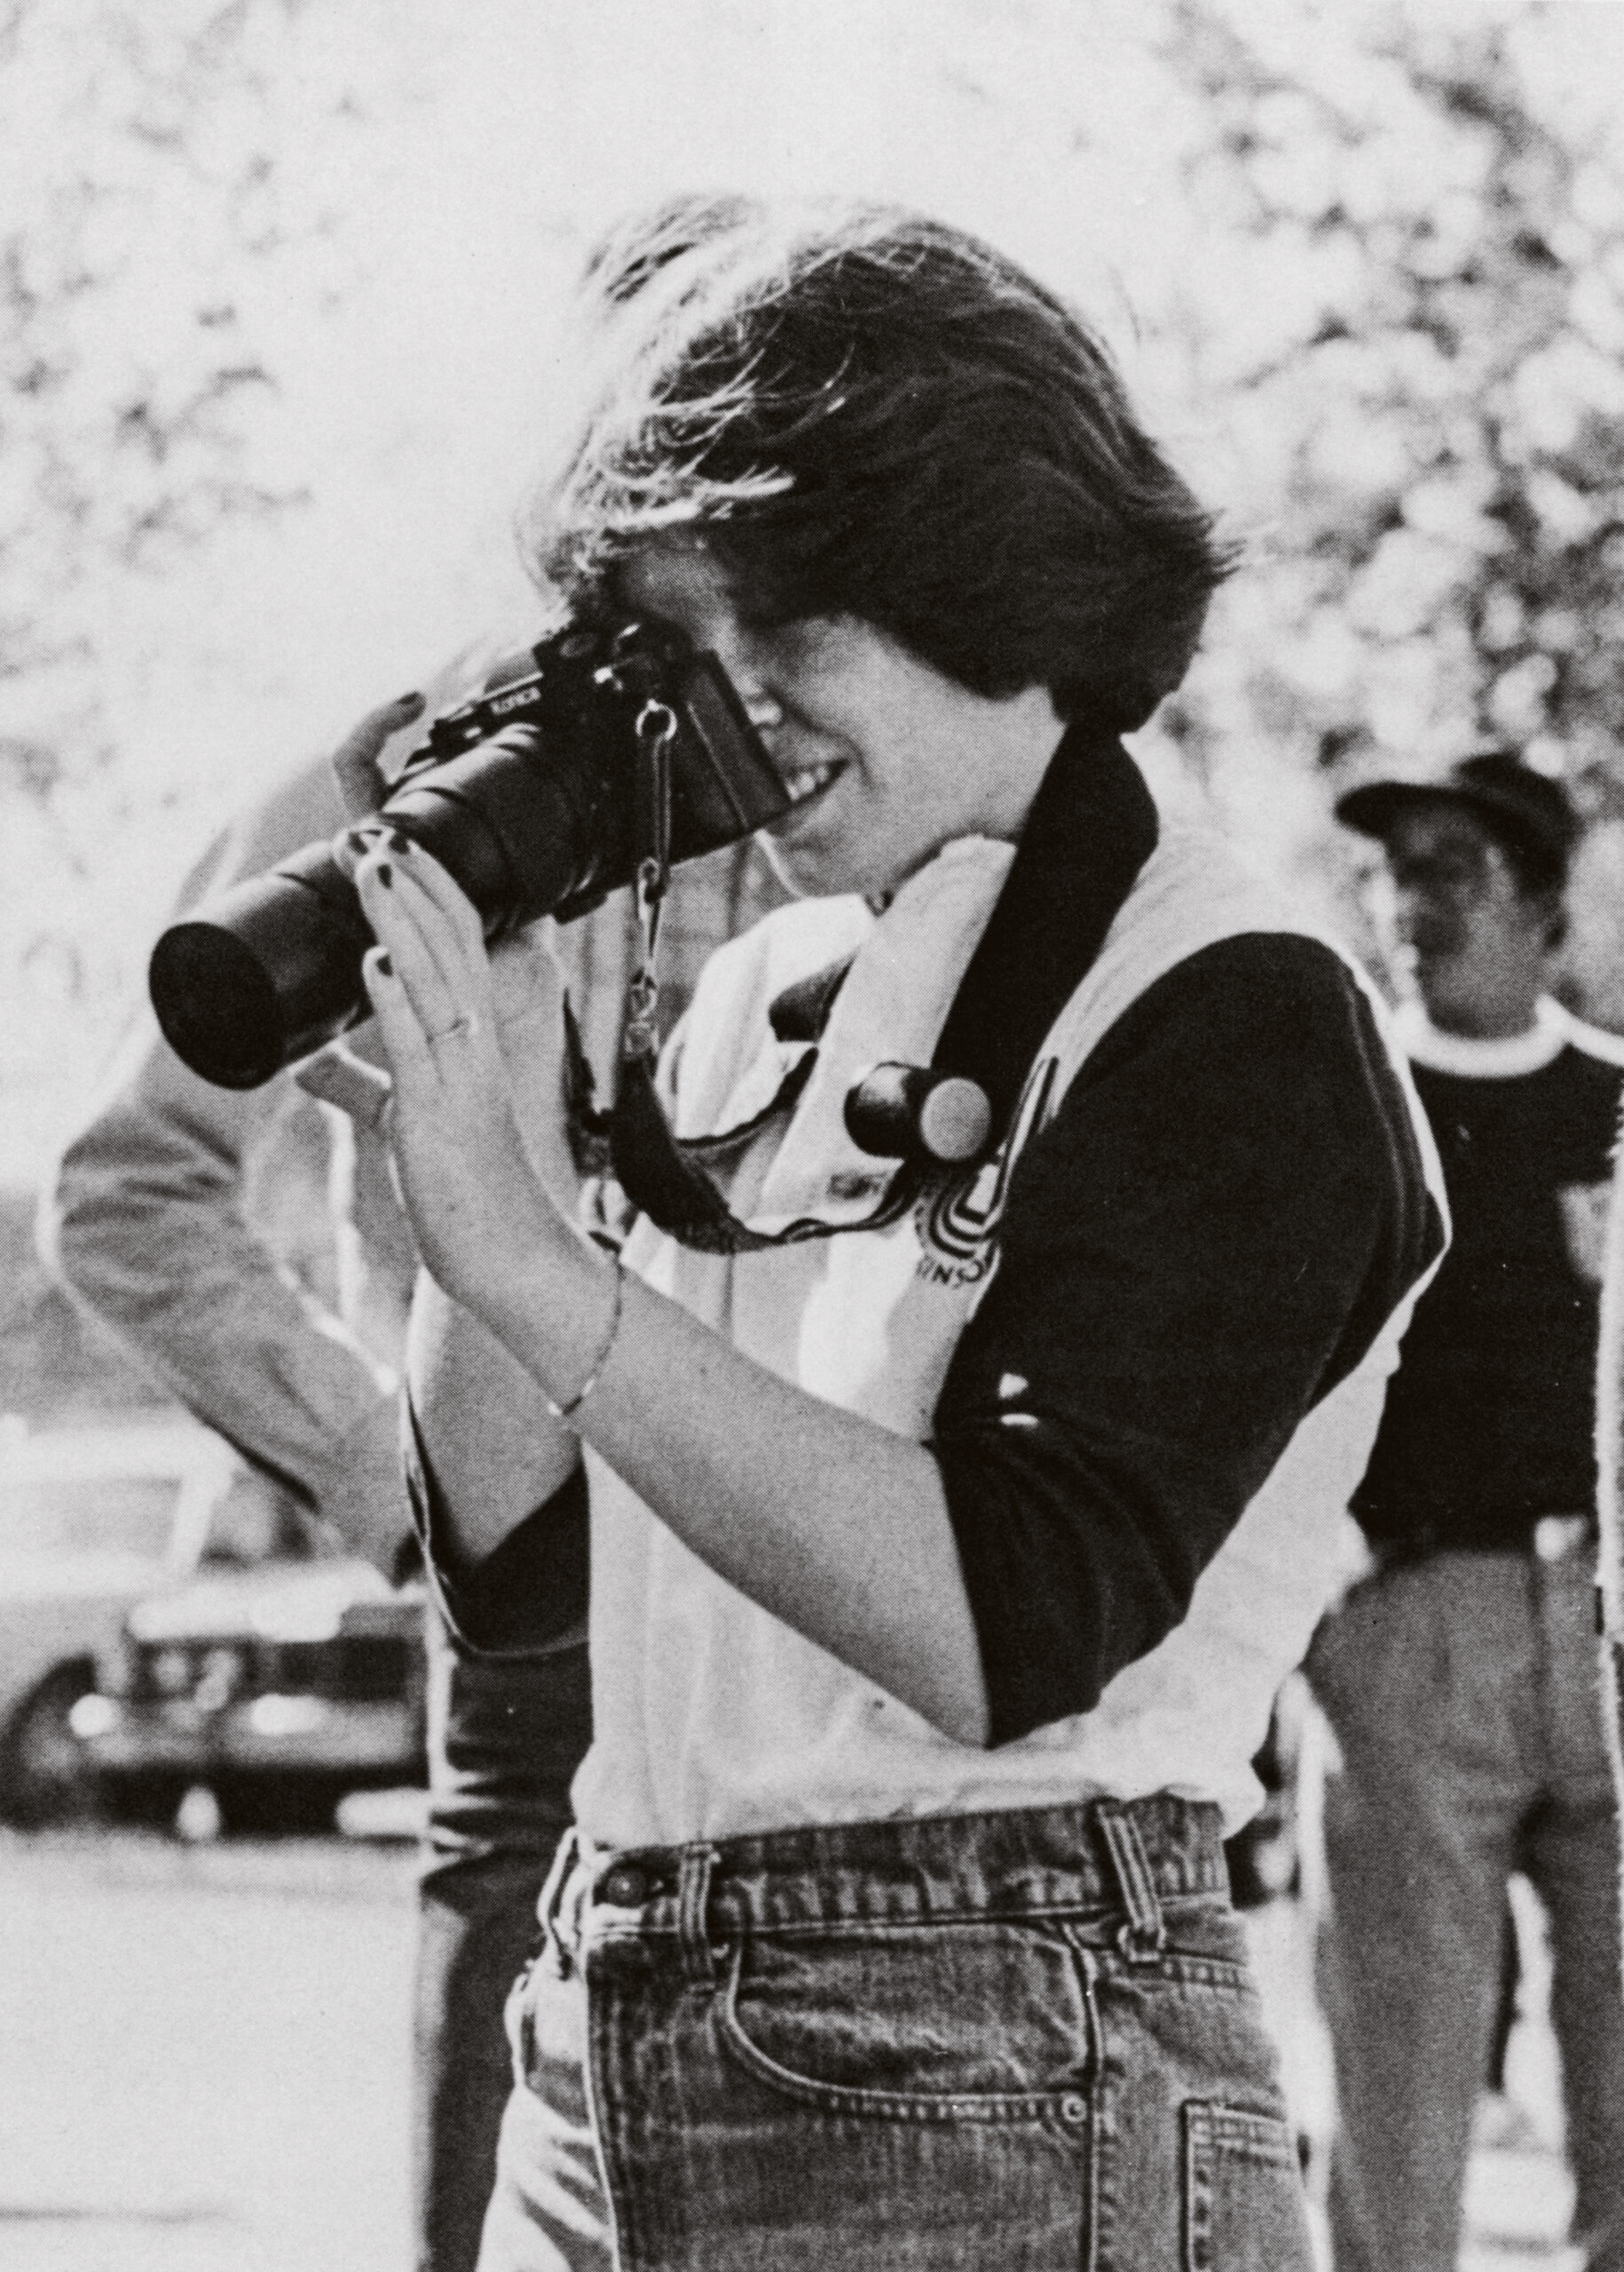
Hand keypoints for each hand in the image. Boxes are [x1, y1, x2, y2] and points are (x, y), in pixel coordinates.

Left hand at [350, 833, 566, 1326]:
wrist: (507, 1252)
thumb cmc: (463, 1188)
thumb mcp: (403, 1123)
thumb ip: (359, 1088)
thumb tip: (307, 1066)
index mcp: (470, 1040)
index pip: (458, 945)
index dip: (425, 892)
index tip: (388, 845)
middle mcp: (475, 1045)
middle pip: (451, 945)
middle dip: (411, 885)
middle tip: (372, 832)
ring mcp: (463, 1075)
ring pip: (438, 980)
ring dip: (403, 920)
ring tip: (373, 868)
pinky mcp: (443, 1114)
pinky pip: (421, 1047)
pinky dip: (397, 1002)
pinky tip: (376, 964)